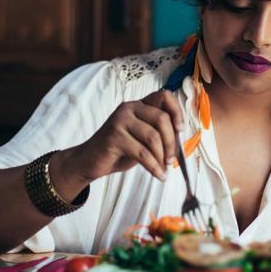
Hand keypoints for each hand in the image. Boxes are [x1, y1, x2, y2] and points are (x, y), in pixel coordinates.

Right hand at [61, 90, 184, 181]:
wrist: (90, 161)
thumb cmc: (118, 151)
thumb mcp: (141, 139)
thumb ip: (157, 134)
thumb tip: (180, 141)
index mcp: (138, 105)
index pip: (163, 96)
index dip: (176, 111)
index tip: (180, 130)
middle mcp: (129, 108)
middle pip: (162, 119)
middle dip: (171, 142)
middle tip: (171, 160)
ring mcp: (120, 121)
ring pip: (153, 137)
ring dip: (162, 157)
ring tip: (163, 169)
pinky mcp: (114, 137)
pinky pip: (142, 153)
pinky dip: (154, 167)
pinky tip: (158, 175)